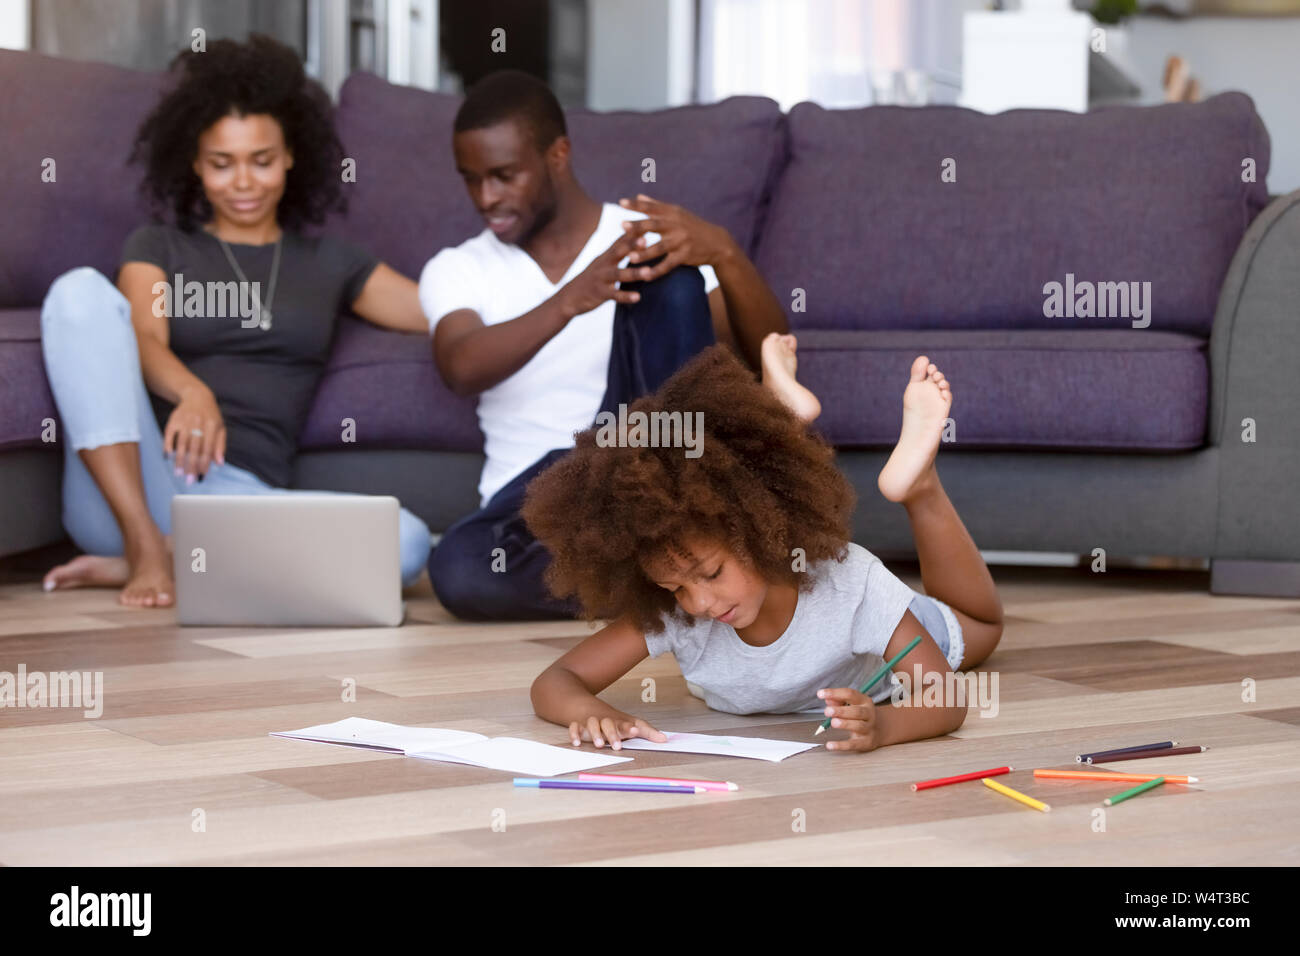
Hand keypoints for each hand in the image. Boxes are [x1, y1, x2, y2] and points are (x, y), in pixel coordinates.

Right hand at [163, 384, 225, 483]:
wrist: (197, 396)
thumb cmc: (211, 416)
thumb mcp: (220, 428)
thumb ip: (220, 445)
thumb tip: (219, 463)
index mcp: (213, 426)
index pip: (208, 449)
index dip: (204, 463)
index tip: (201, 476)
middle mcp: (199, 423)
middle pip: (194, 448)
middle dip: (191, 466)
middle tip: (189, 480)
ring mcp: (185, 421)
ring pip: (182, 444)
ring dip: (179, 460)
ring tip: (178, 473)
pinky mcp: (174, 419)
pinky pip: (169, 435)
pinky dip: (167, 446)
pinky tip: (168, 457)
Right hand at [555, 232, 645, 318]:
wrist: (569, 297)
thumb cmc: (592, 278)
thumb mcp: (603, 262)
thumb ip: (618, 252)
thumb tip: (638, 238)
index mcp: (606, 256)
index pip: (620, 240)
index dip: (632, 231)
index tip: (647, 222)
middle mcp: (603, 264)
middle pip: (618, 252)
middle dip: (631, 246)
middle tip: (646, 240)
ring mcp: (601, 279)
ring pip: (618, 274)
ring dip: (634, 273)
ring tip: (649, 272)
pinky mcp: (600, 294)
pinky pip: (614, 296)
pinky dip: (626, 296)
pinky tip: (638, 297)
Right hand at [568, 710, 668, 750]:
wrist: (589, 707)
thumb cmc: (614, 720)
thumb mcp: (631, 724)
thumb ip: (647, 732)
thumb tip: (664, 739)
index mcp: (619, 721)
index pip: (625, 723)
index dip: (630, 727)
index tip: (634, 731)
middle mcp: (605, 720)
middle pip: (608, 724)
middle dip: (613, 734)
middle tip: (617, 746)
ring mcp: (591, 722)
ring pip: (592, 724)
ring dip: (595, 734)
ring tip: (600, 745)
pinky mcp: (579, 725)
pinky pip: (575, 727)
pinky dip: (575, 734)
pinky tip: (577, 743)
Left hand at [617, 193, 734, 281]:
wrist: (717, 242)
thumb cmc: (692, 226)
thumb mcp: (677, 213)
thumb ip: (656, 206)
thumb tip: (638, 196)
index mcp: (672, 213)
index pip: (652, 207)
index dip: (637, 205)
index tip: (621, 202)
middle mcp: (676, 225)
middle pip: (654, 225)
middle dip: (638, 226)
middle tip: (622, 225)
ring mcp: (681, 241)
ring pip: (660, 248)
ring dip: (645, 253)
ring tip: (630, 257)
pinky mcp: (685, 256)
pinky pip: (668, 265)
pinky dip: (656, 271)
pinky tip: (645, 276)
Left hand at [817, 686, 881, 752]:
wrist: (880, 730)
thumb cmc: (859, 715)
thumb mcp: (851, 704)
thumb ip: (838, 701)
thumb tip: (828, 699)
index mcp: (864, 701)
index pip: (850, 694)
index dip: (835, 693)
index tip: (820, 694)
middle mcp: (869, 714)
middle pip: (857, 711)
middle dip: (841, 711)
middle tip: (827, 711)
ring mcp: (869, 728)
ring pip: (858, 726)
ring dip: (845, 724)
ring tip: (833, 722)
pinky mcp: (866, 742)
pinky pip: (853, 744)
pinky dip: (841, 745)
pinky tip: (829, 745)